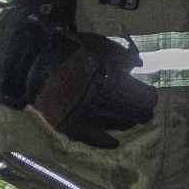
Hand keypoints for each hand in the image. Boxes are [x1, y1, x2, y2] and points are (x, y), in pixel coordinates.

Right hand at [28, 32, 155, 147]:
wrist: (36, 62)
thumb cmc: (72, 51)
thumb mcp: (100, 45)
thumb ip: (123, 55)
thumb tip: (139, 64)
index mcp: (112, 82)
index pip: (140, 97)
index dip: (148, 98)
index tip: (151, 96)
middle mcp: (101, 102)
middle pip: (129, 113)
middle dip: (140, 113)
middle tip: (146, 113)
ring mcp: (85, 115)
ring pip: (113, 125)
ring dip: (125, 124)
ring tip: (132, 122)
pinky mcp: (70, 124)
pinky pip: (90, 138)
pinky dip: (103, 141)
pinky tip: (114, 143)